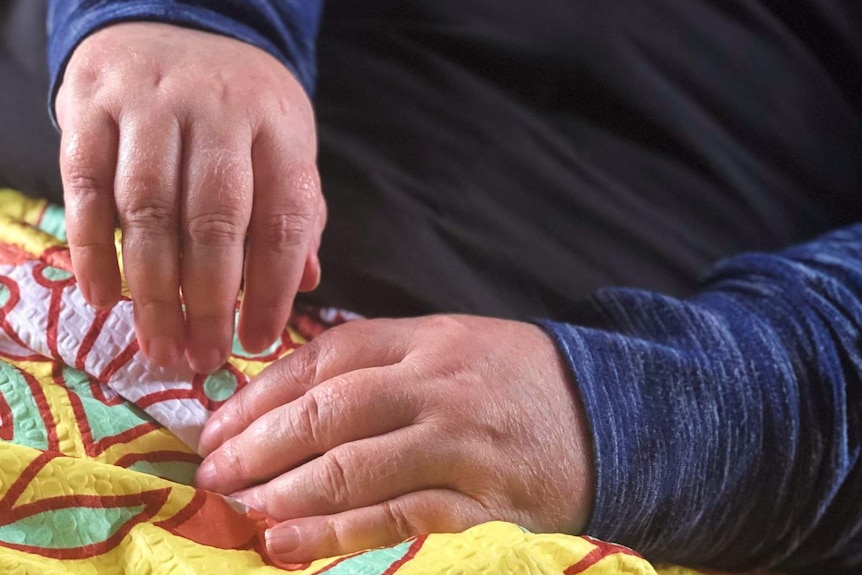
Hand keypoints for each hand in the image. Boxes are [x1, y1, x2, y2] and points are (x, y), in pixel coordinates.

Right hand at [56, 23, 324, 372]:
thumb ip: (295, 212)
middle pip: (214, 220)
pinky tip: (104, 298)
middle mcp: (218, 111)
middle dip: (209, 302)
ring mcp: (151, 104)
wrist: (172, 25)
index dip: (273, 289)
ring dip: (153, 290)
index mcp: (279, 128)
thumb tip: (306, 283)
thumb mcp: (285, 146)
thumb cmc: (239, 109)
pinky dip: (95, 249)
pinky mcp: (91, 106)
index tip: (258, 342)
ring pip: (149, 210)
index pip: (283, 219)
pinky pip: (88, 186)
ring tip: (159, 346)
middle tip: (202, 359)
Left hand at [195, 315, 594, 562]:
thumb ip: (379, 362)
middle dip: (259, 445)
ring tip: (238, 509)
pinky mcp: (483, 501)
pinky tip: (290, 545)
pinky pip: (398, 518)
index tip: (216, 424)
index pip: (324, 359)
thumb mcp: (449, 345)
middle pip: (330, 413)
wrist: (606, 414)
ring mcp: (460, 444)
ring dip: (288, 492)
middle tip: (213, 473)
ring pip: (356, 469)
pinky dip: (338, 534)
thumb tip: (289, 396)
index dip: (261, 394)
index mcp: (424, 339)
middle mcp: (438, 385)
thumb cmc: (511, 379)